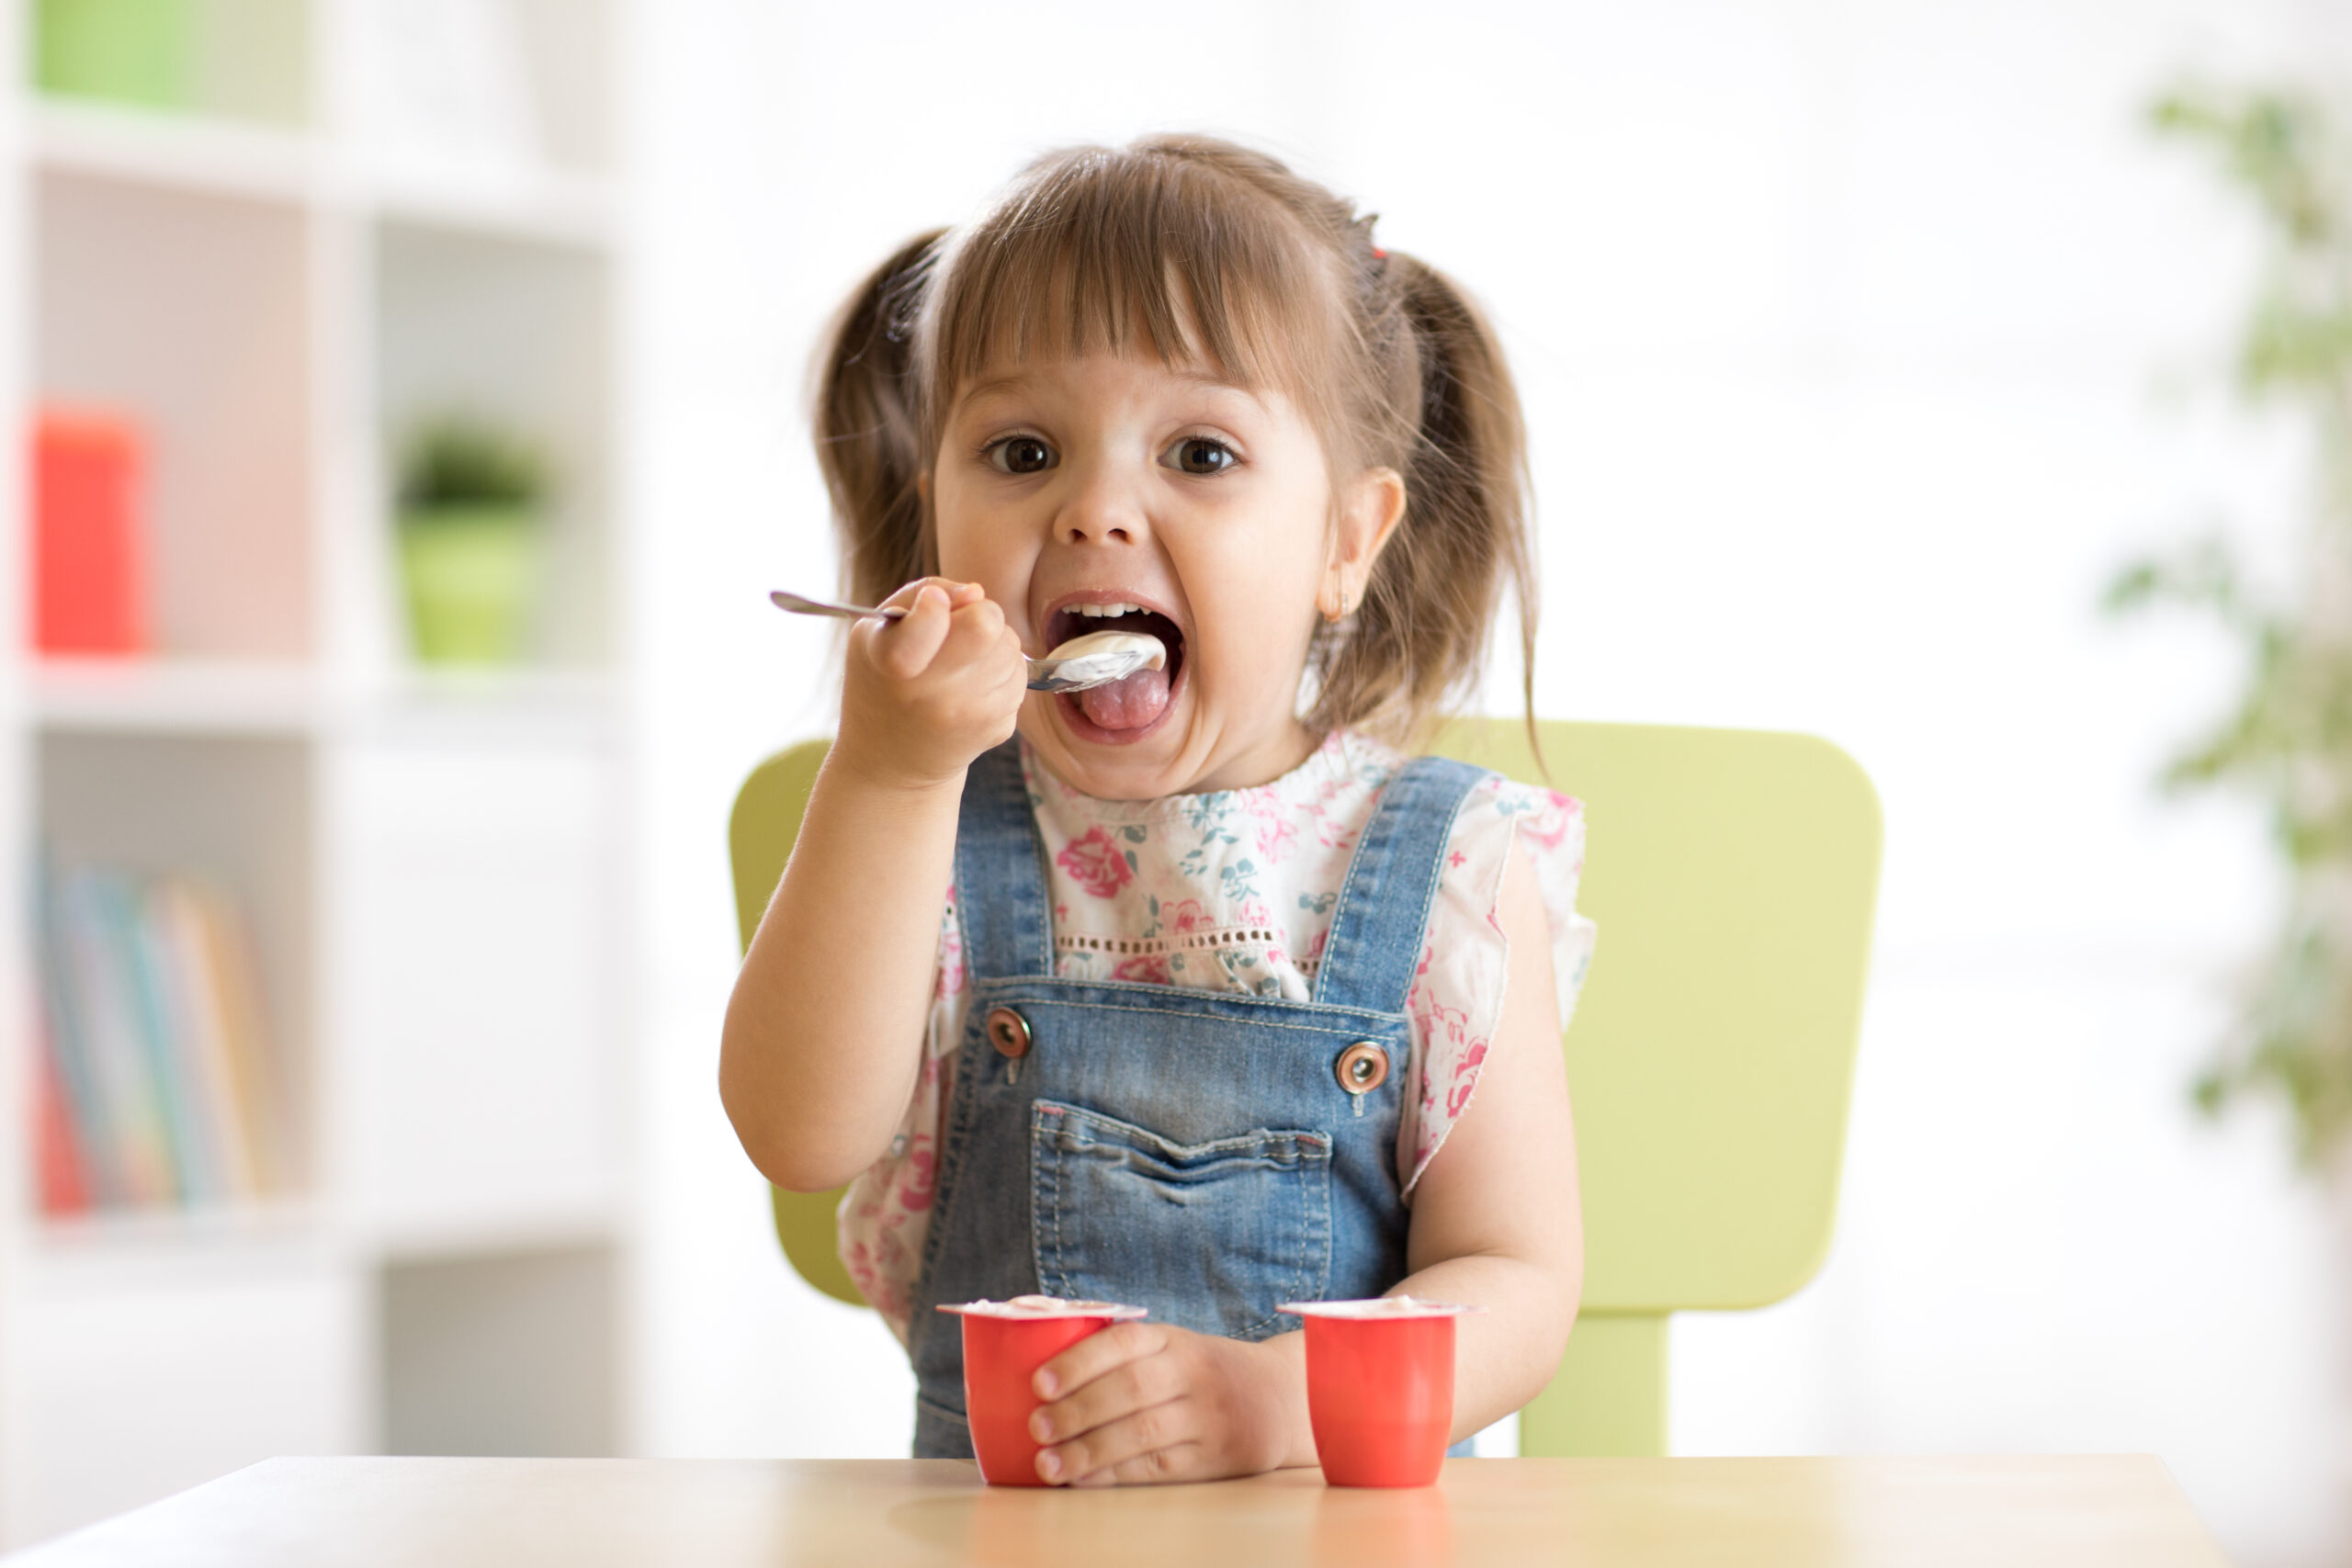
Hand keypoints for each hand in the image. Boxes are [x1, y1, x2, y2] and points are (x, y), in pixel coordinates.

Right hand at [836, 577, 1026, 789]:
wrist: (893, 761)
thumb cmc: (884, 680)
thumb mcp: (879, 629)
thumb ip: (923, 593)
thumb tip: (976, 593)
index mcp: (892, 662)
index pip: (931, 621)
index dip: (936, 604)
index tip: (932, 604)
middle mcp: (931, 694)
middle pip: (987, 624)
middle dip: (980, 616)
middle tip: (959, 632)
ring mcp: (968, 715)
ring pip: (1011, 648)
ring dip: (994, 646)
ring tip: (962, 665)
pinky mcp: (997, 729)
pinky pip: (1021, 676)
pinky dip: (1003, 674)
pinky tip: (973, 689)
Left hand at [1026, 1323, 1312, 1485]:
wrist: (1278, 1398)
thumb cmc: (1202, 1371)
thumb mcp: (1173, 1346)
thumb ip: (1122, 1353)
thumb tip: (1040, 1368)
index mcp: (1173, 1340)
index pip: (1123, 1342)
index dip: (1079, 1362)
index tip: (1039, 1383)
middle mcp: (1191, 1374)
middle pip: (1130, 1389)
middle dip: (1078, 1410)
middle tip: (1037, 1426)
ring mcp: (1205, 1417)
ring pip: (1142, 1433)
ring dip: (1089, 1451)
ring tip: (1048, 1464)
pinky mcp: (1211, 1457)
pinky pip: (1156, 1467)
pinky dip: (1115, 1474)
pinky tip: (1083, 1479)